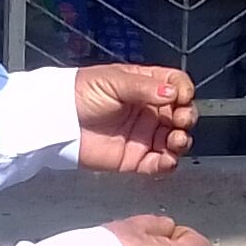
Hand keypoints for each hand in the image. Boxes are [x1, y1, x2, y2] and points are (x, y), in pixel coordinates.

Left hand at [73, 62, 196, 175]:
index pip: (176, 86)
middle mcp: (149, 111)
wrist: (59, 121)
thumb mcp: (114, 81)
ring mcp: (144, 135)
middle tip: (180, 120)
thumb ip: (144, 87)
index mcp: (146, 86)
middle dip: (187, 117)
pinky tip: (167, 158)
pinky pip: (160, 164)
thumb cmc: (82, 93)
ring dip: (182, 141)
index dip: (184, 91)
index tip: (182, 97)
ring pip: (175, 140)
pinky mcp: (135, 159)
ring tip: (175, 140)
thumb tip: (174, 93)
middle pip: (181, 114)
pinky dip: (168, 163)